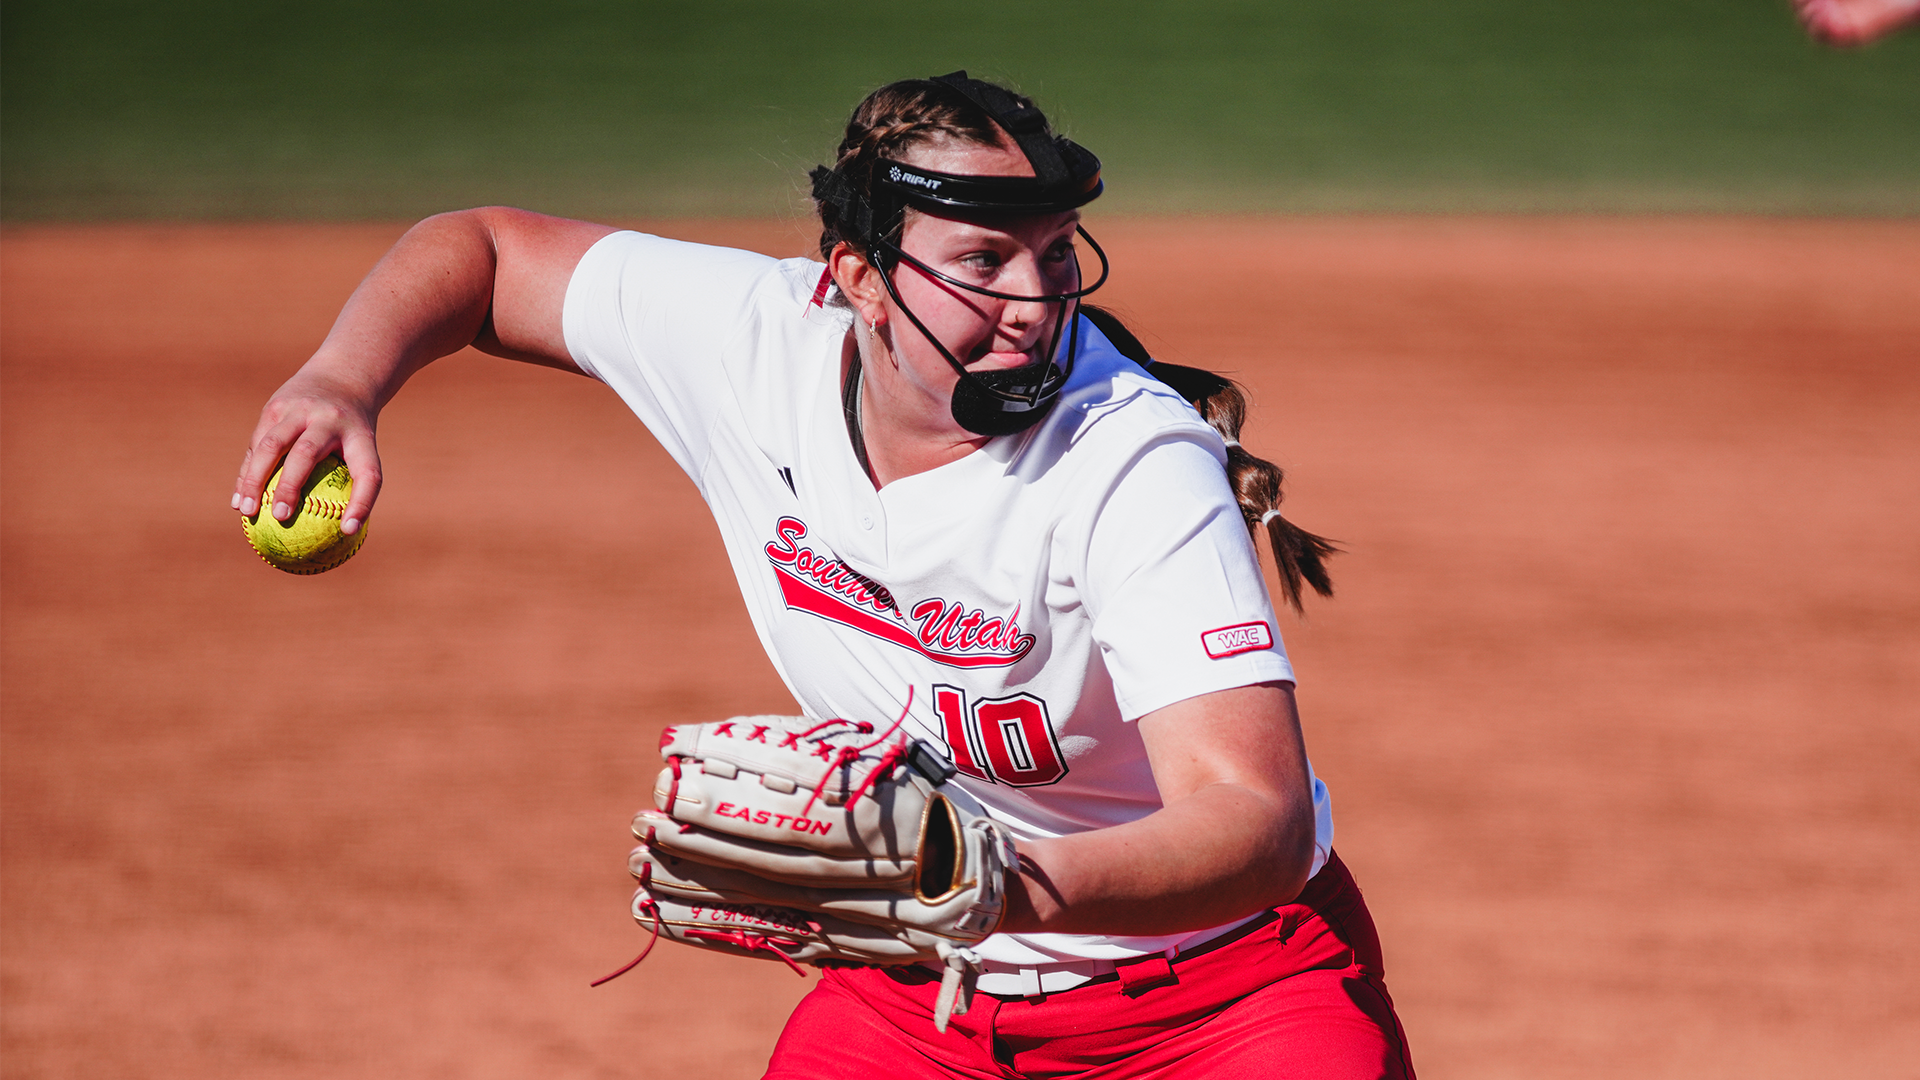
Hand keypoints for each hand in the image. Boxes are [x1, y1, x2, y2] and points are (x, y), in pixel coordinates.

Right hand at [232, 362, 382, 534]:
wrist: (342, 377)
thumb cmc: (354, 430)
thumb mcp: (366, 449)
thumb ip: (357, 486)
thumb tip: (347, 538)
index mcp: (361, 435)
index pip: (367, 472)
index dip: (361, 503)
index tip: (348, 531)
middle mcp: (329, 419)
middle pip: (307, 454)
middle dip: (291, 486)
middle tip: (281, 517)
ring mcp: (299, 409)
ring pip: (272, 445)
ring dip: (255, 480)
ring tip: (246, 512)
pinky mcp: (276, 406)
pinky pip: (257, 444)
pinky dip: (247, 474)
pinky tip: (239, 501)